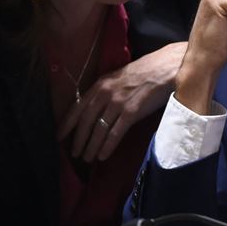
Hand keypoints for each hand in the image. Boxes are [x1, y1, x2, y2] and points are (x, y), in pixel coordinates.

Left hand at [57, 41, 185, 160]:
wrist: (167, 67)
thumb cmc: (146, 72)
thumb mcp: (120, 77)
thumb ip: (107, 91)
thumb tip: (97, 109)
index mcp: (101, 83)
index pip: (78, 107)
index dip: (67, 124)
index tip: (59, 136)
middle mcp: (106, 93)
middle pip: (86, 121)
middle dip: (78, 139)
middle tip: (74, 153)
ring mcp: (118, 102)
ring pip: (98, 129)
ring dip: (91, 146)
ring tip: (87, 158)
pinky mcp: (132, 111)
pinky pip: (115, 133)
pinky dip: (107, 146)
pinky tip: (102, 155)